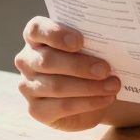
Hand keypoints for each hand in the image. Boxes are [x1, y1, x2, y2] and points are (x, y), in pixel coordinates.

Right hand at [14, 16, 121, 131]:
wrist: (90, 92)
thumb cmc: (88, 59)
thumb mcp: (90, 46)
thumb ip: (92, 40)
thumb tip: (113, 40)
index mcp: (36, 36)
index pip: (37, 29)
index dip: (56, 34)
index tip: (79, 41)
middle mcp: (26, 60)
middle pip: (48, 61)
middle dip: (79, 65)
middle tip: (106, 69)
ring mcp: (28, 86)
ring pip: (56, 86)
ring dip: (89, 86)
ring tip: (113, 85)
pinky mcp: (36, 110)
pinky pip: (62, 106)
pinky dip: (88, 102)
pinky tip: (106, 98)